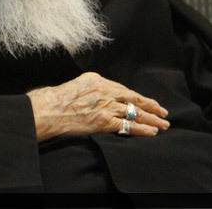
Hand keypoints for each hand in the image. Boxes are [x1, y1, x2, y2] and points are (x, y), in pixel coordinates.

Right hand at [26, 72, 169, 141]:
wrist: (47, 109)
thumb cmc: (54, 98)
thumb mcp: (75, 84)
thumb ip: (89, 88)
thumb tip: (94, 96)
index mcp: (98, 80)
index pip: (123, 89)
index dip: (137, 97)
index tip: (146, 101)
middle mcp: (105, 90)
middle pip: (133, 98)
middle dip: (151, 106)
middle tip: (163, 112)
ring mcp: (105, 106)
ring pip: (134, 111)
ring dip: (151, 118)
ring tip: (163, 123)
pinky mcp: (104, 121)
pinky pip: (127, 125)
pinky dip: (141, 128)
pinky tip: (151, 131)